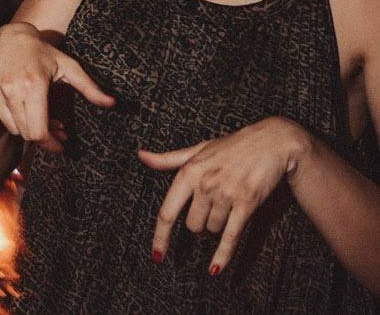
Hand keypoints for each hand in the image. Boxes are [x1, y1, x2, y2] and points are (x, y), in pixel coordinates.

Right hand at [0, 22, 113, 155]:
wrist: (11, 35)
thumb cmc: (43, 52)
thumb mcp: (68, 66)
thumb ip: (89, 87)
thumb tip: (112, 103)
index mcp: (32, 86)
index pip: (38, 129)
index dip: (51, 142)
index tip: (62, 145)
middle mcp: (10, 90)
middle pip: (25, 131)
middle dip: (42, 137)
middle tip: (56, 132)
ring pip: (10, 127)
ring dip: (23, 130)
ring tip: (39, 122)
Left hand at [139, 116, 312, 275]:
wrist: (270, 142)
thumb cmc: (231, 146)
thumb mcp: (198, 149)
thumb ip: (169, 159)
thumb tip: (142, 156)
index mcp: (188, 172)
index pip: (167, 212)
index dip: (160, 237)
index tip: (157, 255)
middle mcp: (204, 185)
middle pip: (192, 225)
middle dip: (199, 221)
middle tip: (212, 203)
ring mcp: (226, 195)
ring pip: (212, 229)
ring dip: (217, 223)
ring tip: (229, 201)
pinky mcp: (247, 204)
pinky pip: (230, 236)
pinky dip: (223, 255)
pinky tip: (214, 269)